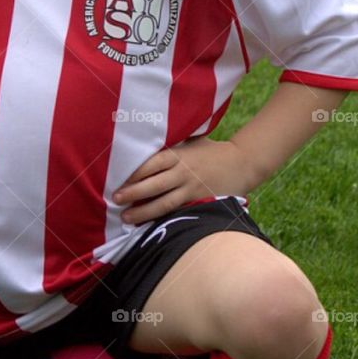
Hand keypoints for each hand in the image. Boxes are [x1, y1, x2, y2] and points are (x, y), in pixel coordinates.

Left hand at [112, 137, 255, 225]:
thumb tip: (147, 132)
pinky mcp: (199, 202)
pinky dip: (162, 219)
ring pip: (164, 202)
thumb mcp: (192, 140)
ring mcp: (191, 189)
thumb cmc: (212, 151)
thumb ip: (173, 142)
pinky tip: (149, 226)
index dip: (135, 172)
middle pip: (154, 184)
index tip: (118, 179)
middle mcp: (183, 172)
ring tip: (126, 218)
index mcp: (179, 155)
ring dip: (143, 211)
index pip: (152, 163)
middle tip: (115, 199)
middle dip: (133, 192)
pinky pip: (178, 212)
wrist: (242, 163)